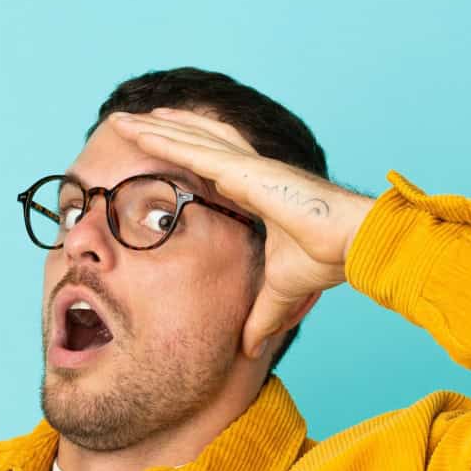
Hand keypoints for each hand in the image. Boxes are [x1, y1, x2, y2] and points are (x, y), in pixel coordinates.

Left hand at [108, 107, 376, 359]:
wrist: (349, 242)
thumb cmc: (325, 258)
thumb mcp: (281, 293)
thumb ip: (261, 318)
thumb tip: (250, 350)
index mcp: (252, 193)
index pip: (205, 171)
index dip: (179, 158)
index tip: (154, 152)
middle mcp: (245, 173)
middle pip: (190, 147)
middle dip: (158, 134)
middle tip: (125, 125)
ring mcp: (243, 166)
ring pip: (186, 140)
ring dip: (151, 129)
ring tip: (120, 119)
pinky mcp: (242, 169)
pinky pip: (191, 150)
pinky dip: (163, 138)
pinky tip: (139, 128)